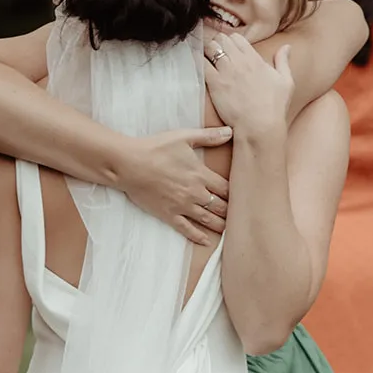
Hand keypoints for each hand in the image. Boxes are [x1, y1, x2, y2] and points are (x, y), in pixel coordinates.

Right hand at [117, 127, 231, 246]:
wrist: (130, 164)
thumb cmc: (156, 148)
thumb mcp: (184, 137)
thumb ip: (209, 136)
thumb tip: (230, 131)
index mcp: (201, 175)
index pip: (226, 188)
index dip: (236, 193)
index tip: (242, 196)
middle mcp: (195, 193)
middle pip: (220, 206)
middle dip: (231, 211)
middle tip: (239, 216)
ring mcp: (182, 206)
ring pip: (207, 220)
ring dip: (220, 225)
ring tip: (229, 230)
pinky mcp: (169, 215)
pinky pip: (187, 229)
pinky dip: (198, 236)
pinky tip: (206, 241)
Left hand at [205, 35, 293, 144]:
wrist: (259, 126)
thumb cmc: (274, 107)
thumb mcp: (286, 82)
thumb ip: (283, 61)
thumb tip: (286, 46)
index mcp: (254, 59)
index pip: (237, 38)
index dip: (231, 41)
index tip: (229, 49)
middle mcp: (239, 62)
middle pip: (222, 40)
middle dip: (218, 43)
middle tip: (216, 53)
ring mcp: (226, 72)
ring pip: (210, 48)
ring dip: (207, 51)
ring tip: (207, 59)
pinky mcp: (215, 84)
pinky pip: (202, 64)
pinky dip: (199, 62)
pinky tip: (199, 66)